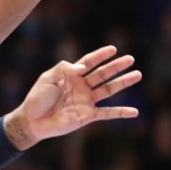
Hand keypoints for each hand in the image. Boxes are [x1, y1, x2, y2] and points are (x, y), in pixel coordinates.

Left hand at [4, 45, 140, 148]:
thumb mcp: (47, 78)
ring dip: (122, 83)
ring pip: (108, 90)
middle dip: (116, 67)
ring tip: (137, 75)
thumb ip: (64, 69)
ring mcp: (86, 101)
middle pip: (102, 74)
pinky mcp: (87, 115)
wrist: (32, 120)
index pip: (89, 62)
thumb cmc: (37, 98)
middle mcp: (81, 86)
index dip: (101, 56)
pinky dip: (120, 112)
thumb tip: (82, 68)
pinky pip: (107, 113)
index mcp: (71, 75)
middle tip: (131, 59)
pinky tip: (134, 112)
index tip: (113, 49)